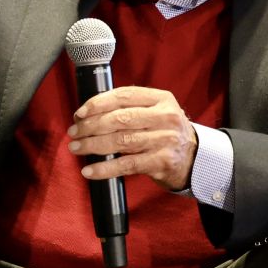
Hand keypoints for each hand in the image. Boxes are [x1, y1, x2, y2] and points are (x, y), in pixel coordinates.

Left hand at [67, 86, 196, 191]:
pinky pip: (126, 165)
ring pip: (120, 141)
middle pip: (119, 119)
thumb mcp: (154, 112)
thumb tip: (85, 114)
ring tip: (76, 148)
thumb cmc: (163, 132)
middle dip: (90, 126)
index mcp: (161, 99)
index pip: (123, 96)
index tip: (79, 113)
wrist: (193, 158)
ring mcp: (165, 140)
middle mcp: (165, 117)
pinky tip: (89, 171)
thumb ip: (128, 108)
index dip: (97, 104)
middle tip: (74, 133)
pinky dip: (104, 168)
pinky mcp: (162, 162)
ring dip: (92, 145)